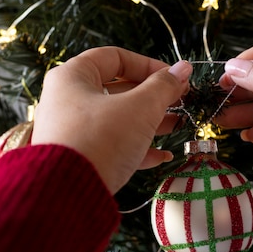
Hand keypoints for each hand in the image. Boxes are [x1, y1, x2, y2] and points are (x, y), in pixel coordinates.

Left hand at [32, 47, 191, 193]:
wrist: (69, 194)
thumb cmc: (101, 140)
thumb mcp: (140, 108)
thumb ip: (164, 87)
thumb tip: (184, 68)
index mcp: (73, 77)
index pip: (115, 58)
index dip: (149, 65)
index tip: (174, 77)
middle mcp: (68, 101)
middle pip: (118, 90)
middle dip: (154, 96)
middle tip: (180, 101)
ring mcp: (73, 131)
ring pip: (118, 119)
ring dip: (150, 122)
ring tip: (177, 125)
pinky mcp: (80, 158)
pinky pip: (112, 145)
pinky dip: (137, 147)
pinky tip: (162, 156)